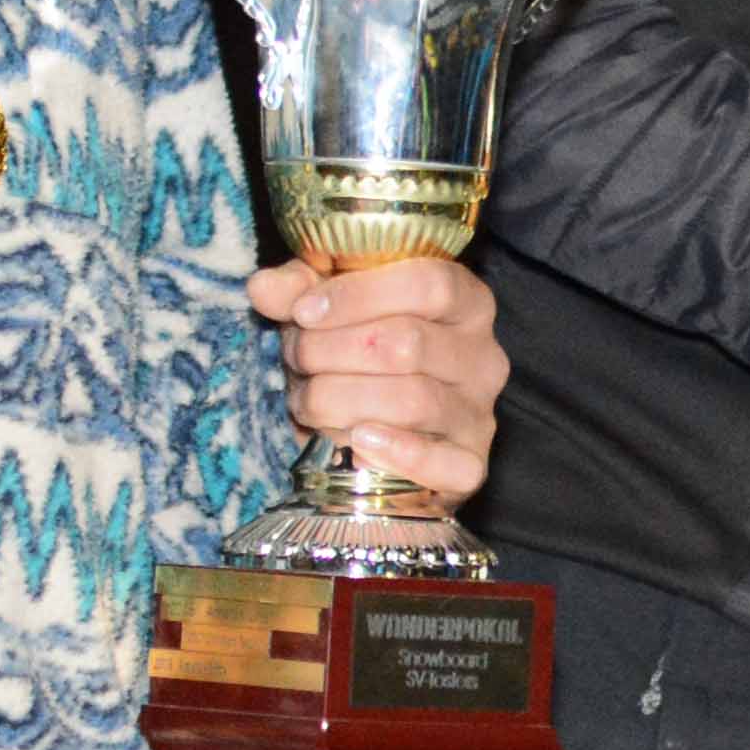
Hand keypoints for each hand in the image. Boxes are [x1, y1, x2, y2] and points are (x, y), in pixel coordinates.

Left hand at [251, 256, 509, 501]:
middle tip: (296, 359)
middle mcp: (484, 356)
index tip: (304, 312)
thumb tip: (265, 289)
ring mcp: (480, 414)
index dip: (359, 295)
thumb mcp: (327, 310)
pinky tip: (356, 443)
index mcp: (465, 302)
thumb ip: (298, 289)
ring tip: (309, 400)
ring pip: (412, 401)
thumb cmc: (355, 354)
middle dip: (332, 351)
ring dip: (340, 401)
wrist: (374, 428)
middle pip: (409, 344)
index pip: (428, 284)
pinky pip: (442, 464)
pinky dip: (394, 453)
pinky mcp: (470, 466)